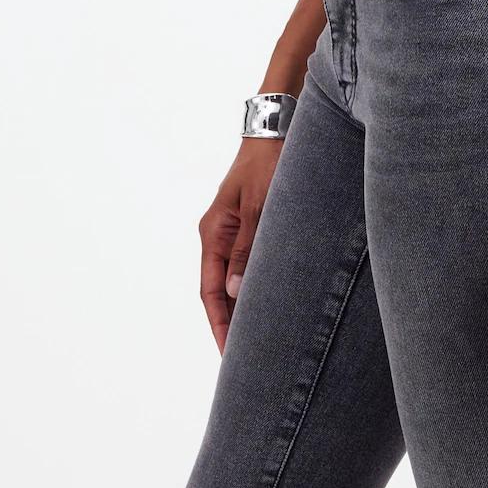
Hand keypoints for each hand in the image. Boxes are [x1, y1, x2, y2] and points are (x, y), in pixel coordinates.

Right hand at [197, 138, 282, 352]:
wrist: (277, 129)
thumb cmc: (267, 162)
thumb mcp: (258, 205)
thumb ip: (247, 246)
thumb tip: (235, 291)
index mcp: (214, 232)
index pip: (210, 290)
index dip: (218, 323)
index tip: (228, 353)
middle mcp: (221, 234)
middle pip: (221, 289)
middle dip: (230, 322)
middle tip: (245, 358)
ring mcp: (236, 229)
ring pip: (236, 277)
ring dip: (244, 305)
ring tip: (259, 337)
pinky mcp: (253, 223)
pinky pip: (250, 262)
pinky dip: (256, 283)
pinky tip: (271, 299)